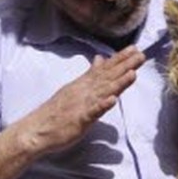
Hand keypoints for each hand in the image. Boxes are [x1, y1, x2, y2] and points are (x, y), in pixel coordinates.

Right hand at [24, 46, 143, 154]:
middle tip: (141, 55)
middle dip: (125, 66)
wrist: (36, 129)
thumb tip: (100, 59)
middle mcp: (84, 91)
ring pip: (103, 91)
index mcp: (84, 84)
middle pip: (107, 76)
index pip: (104, 69)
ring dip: (118, 82)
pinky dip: (102, 105)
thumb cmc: (56, 112)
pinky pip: (92, 112)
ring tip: (133, 73)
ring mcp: (82, 104)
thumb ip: (89, 75)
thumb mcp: (74, 88)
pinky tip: (113, 100)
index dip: (120, 59)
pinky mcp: (79, 119)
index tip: (134, 49)